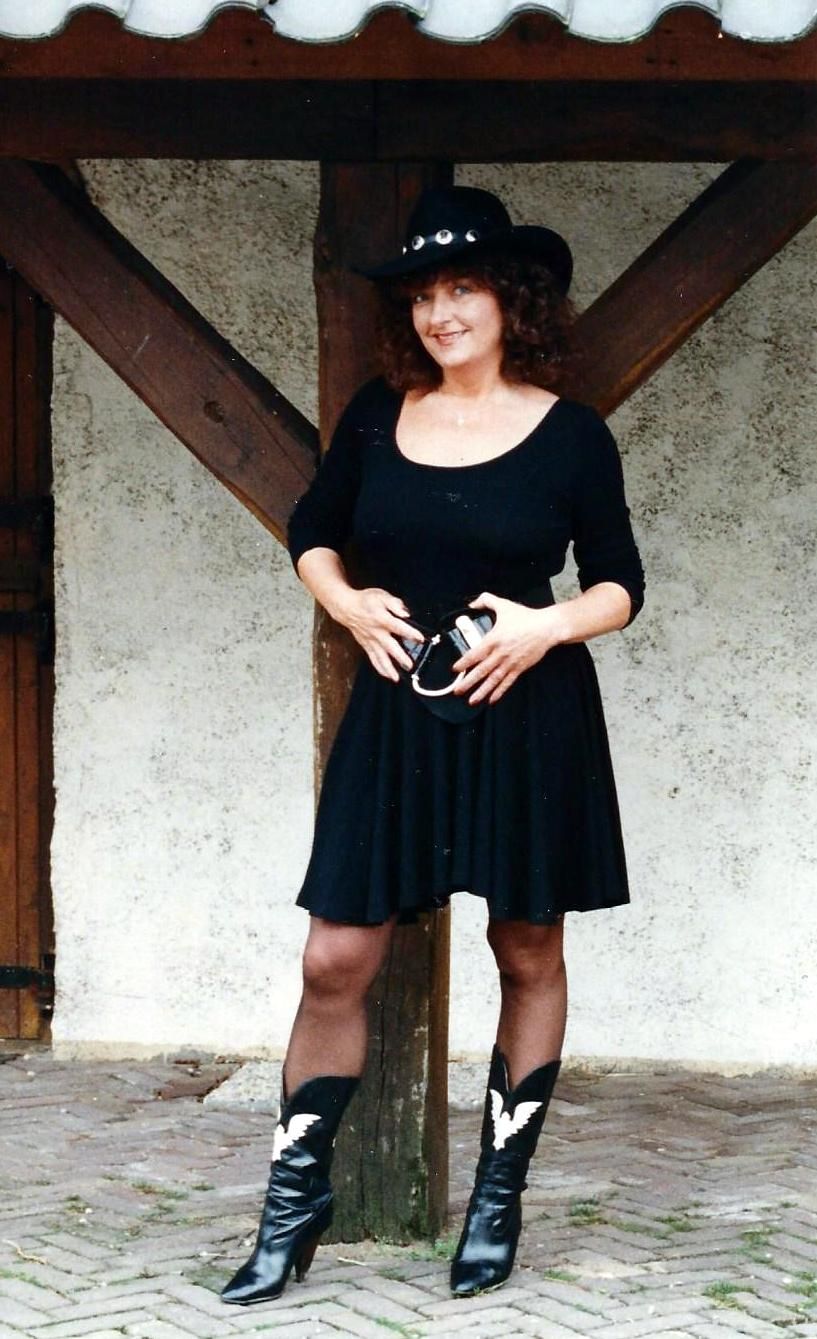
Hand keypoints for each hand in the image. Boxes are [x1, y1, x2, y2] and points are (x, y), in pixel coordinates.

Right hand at [334, 587, 423, 681]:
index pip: (398, 626)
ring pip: (380, 656)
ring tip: (396, 678)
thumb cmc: (365, 600)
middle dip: (400, 656)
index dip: (409, 632)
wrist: (346, 607)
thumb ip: (394, 603)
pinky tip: (388, 675)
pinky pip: (373, 658)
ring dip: (388, 668)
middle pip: (389, 646)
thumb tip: (405, 612)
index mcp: (381, 618)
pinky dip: (380, 668)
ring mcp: (370, 640)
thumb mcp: (381, 595)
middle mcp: (376, 632)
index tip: (420, 639)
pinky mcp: (366, 645)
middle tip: (409, 665)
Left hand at [451, 592, 565, 704]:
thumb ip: (486, 600)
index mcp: (494, 639)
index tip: (455, 670)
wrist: (547, 628)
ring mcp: (510, 663)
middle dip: (468, 682)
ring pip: (493, 680)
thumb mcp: (504, 605)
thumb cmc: (526, 617)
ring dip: (481, 691)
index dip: (464, 663)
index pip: (475, 654)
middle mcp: (500, 654)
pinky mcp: (519, 668)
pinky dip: (499, 692)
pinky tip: (491, 700)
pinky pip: (507, 682)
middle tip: (457, 691)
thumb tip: (472, 603)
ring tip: (471, 701)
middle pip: (481, 671)